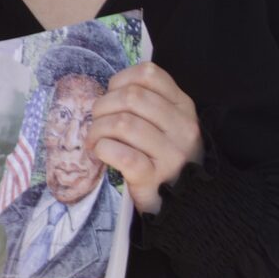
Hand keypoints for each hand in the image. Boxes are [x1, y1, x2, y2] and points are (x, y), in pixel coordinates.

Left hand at [88, 62, 202, 212]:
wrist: (184, 203)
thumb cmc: (164, 156)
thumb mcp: (167, 123)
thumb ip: (146, 103)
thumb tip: (107, 91)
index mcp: (184, 107)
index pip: (148, 74)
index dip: (120, 80)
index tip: (112, 95)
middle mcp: (183, 128)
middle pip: (130, 97)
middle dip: (102, 106)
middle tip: (97, 122)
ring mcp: (172, 154)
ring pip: (123, 123)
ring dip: (98, 129)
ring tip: (95, 140)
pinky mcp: (154, 178)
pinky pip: (121, 154)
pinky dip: (102, 149)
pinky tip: (101, 153)